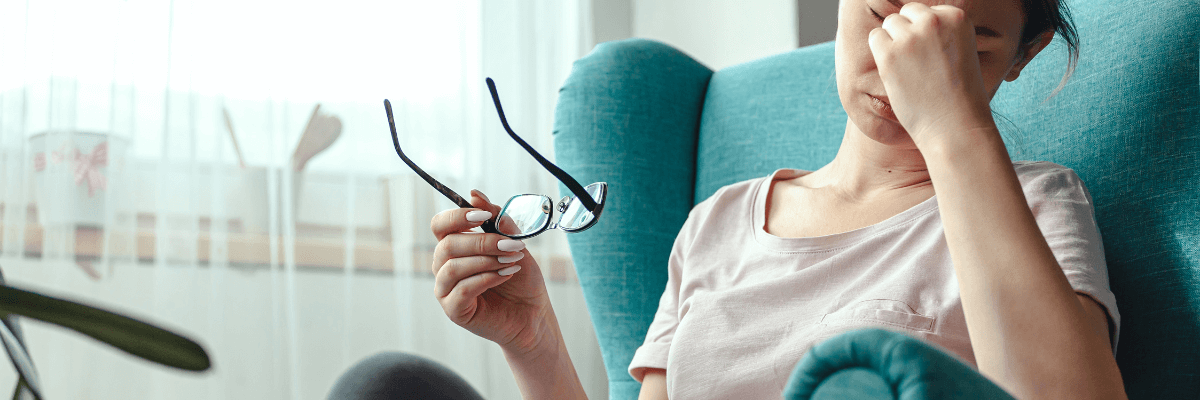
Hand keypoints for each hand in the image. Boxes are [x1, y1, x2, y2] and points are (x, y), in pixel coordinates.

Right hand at [430, 190, 553, 354]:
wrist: (533, 314)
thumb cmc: (520, 277)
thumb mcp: (512, 240)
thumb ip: (495, 218)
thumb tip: (476, 195)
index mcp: (454, 246)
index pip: (440, 225)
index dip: (457, 216)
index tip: (484, 217)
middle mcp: (444, 267)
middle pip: (447, 245)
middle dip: (482, 242)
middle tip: (511, 245)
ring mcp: (446, 290)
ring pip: (453, 267)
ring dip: (486, 260)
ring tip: (511, 261)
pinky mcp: (454, 311)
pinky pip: (462, 290)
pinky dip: (486, 279)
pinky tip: (505, 275)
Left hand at [867, 3, 992, 146]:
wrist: (955, 125)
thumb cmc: (960, 95)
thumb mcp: (962, 52)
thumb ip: (941, 34)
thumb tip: (913, 26)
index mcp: (956, 17)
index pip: (926, 12)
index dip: (924, 34)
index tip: (931, 56)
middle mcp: (934, 20)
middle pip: (906, 14)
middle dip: (906, 34)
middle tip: (916, 63)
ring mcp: (910, 36)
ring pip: (890, 24)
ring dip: (893, 43)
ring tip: (907, 69)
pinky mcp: (890, 53)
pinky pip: (875, 38)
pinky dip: (880, 53)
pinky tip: (894, 71)